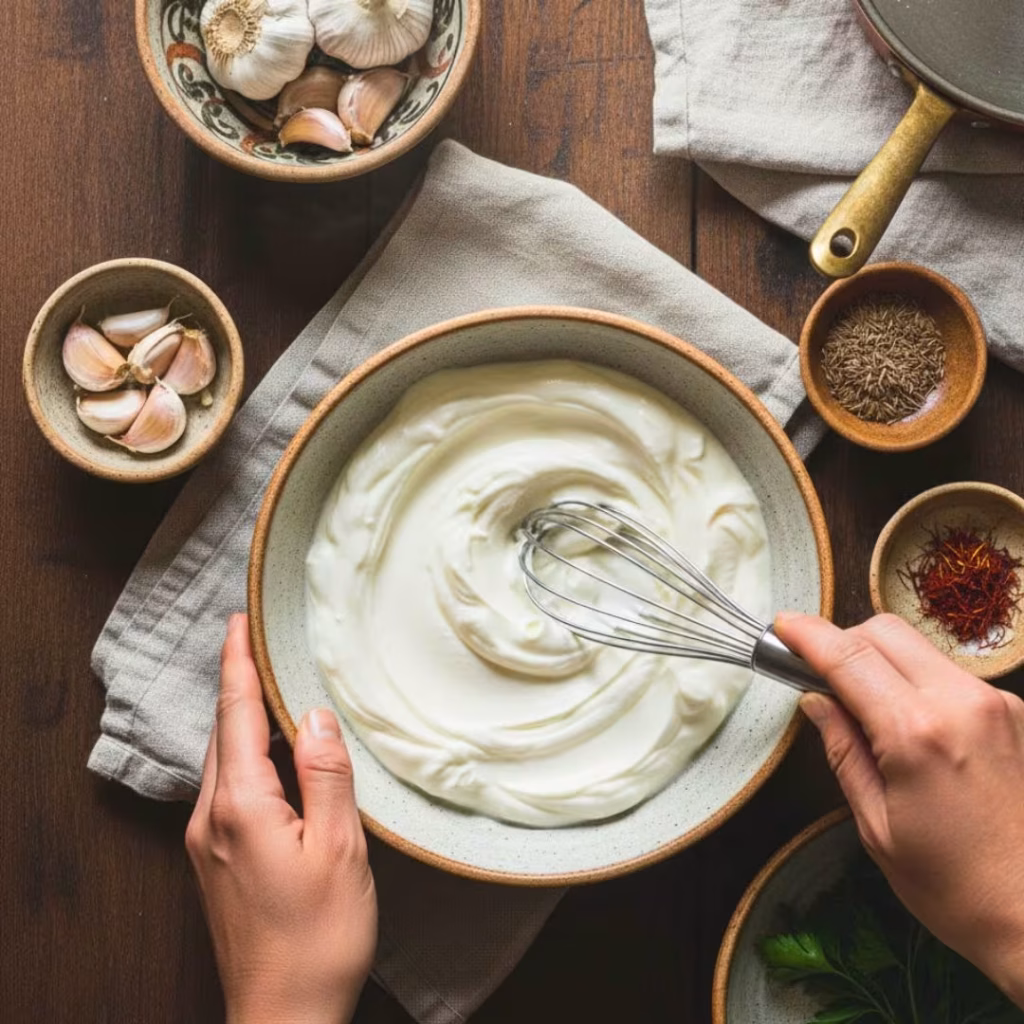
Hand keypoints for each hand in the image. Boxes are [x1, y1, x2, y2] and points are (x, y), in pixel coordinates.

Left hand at [186, 614, 376, 1023]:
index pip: (236, 714)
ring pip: (223, 760)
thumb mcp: (339, 850)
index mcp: (240, 807)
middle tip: (258, 641)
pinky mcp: (213, 862)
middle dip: (238, 683)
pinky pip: (226, 788)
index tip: (239, 621)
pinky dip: (245, 755)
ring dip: (242, 718)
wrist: (283, 1017)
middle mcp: (210, 818)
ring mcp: (205, 843)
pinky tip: (270, 756)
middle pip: (224, 732)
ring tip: (268, 687)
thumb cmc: (318, 939)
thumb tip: (317, 716)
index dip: (238, 663)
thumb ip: (327, 776)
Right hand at [775, 611, 1023, 1006]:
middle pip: (885, 631)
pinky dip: (916, 682)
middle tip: (817, 674)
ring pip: (919, 648)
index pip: (848, 656)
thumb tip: (816, 700)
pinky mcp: (1015, 713)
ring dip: (880, 660)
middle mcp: (962, 703)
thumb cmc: (954, 887)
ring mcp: (996, 704)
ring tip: (864, 708)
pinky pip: (949, 675)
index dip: (806, 635)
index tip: (781, 627)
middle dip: (843, 640)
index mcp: (918, 734)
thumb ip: (843, 751)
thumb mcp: (876, 826)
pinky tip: (908, 725)